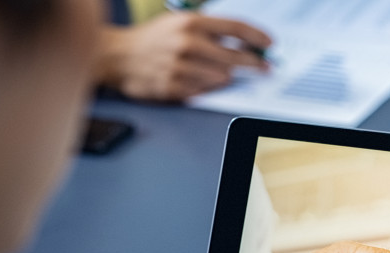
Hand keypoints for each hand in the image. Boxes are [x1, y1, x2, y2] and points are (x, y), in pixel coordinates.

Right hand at [95, 15, 270, 101]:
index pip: (235, 27)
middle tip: (264, 67)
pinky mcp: (174, 87)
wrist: (118, 56)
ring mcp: (180, 67)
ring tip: (215, 72)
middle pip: (234, 57)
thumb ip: (209, 30)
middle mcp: (187, 43)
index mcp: (190, 22)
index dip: (257, 37)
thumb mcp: (179, 22)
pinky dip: (205, 88)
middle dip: (253, 63)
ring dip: (224, 77)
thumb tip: (244, 41)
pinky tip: (196, 81)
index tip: (271, 45)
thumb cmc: (153, 39)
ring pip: (221, 78)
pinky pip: (203, 92)